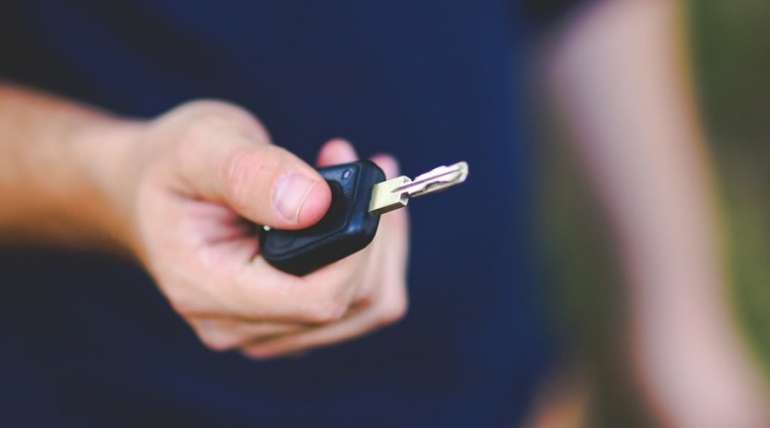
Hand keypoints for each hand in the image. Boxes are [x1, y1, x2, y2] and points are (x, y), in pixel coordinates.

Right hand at [110, 101, 408, 358]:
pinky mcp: (288, 319)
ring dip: (380, 242)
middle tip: (360, 163)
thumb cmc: (169, 165)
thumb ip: (252, 172)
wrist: (146, 191)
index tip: (361, 185)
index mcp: (208, 290)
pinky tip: (349, 207)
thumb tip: (316, 204)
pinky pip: (359, 301)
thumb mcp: (200, 145)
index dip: (357, 248)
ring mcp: (265, 329)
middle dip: (373, 234)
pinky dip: (370, 253)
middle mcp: (238, 325)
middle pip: (351, 305)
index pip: (316, 300)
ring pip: (366, 308)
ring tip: (354, 179)